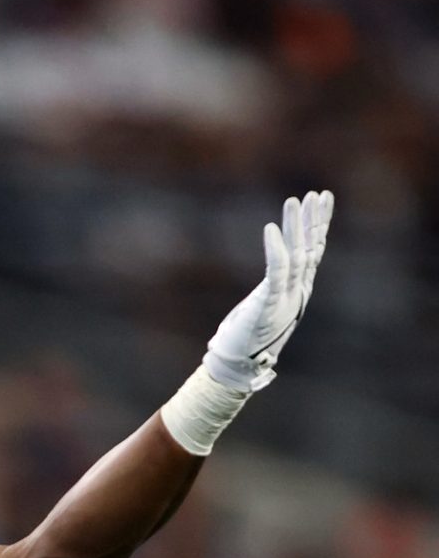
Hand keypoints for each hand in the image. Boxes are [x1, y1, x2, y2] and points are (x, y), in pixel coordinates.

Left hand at [203, 191, 332, 391]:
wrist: (238, 363)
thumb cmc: (247, 336)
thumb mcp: (263, 305)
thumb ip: (273, 288)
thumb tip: (274, 275)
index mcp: (298, 288)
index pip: (312, 249)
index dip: (318, 224)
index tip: (320, 199)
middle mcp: (297, 289)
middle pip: (310, 247)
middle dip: (314, 220)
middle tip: (316, 194)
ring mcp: (286, 295)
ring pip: (297, 254)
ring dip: (297, 226)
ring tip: (296, 200)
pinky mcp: (270, 302)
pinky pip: (276, 271)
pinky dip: (275, 249)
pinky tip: (271, 228)